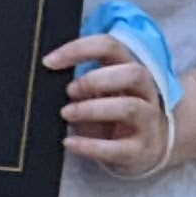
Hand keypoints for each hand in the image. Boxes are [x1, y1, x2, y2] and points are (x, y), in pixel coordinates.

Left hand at [47, 36, 176, 177]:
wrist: (147, 149)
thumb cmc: (113, 114)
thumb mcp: (99, 93)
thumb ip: (80, 85)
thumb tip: (46, 81)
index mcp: (129, 70)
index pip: (110, 46)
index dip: (79, 49)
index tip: (48, 62)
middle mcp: (145, 92)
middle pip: (133, 73)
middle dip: (95, 79)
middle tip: (69, 90)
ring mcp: (148, 121)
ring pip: (129, 108)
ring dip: (92, 109)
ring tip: (66, 114)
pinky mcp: (143, 150)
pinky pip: (119, 148)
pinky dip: (91, 146)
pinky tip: (69, 143)